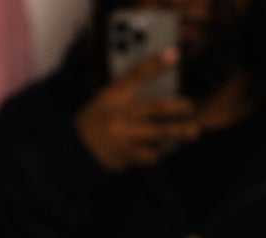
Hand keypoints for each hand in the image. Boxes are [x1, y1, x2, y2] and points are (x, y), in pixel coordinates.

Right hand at [74, 50, 199, 169]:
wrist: (72, 152)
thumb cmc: (92, 122)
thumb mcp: (103, 100)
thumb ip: (126, 94)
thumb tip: (156, 93)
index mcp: (113, 95)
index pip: (137, 74)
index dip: (156, 63)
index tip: (174, 54)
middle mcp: (121, 114)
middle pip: (156, 107)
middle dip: (176, 107)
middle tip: (190, 106)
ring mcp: (124, 137)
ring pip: (158, 134)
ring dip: (177, 133)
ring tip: (193, 132)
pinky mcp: (126, 156)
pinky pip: (149, 155)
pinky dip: (157, 153)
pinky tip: (161, 151)